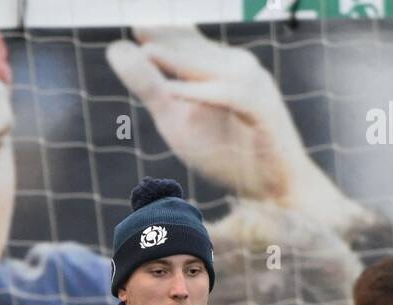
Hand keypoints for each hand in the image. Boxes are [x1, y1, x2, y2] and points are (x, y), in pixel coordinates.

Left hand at [106, 26, 311, 200]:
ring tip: (147, 54)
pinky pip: (231, 97)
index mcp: (218, 66)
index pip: (187, 40)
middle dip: (169, 38)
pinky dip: (204, 94)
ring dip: (180, 60)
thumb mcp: (178, 120)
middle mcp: (239, 68)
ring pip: (212, 67)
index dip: (162, 32)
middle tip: (137, 25)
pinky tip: (175, 93)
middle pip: (197, 48)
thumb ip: (149, 86)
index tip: (134, 26)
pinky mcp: (264, 111)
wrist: (277, 190)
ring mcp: (254, 87)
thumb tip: (115, 48)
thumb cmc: (231, 155)